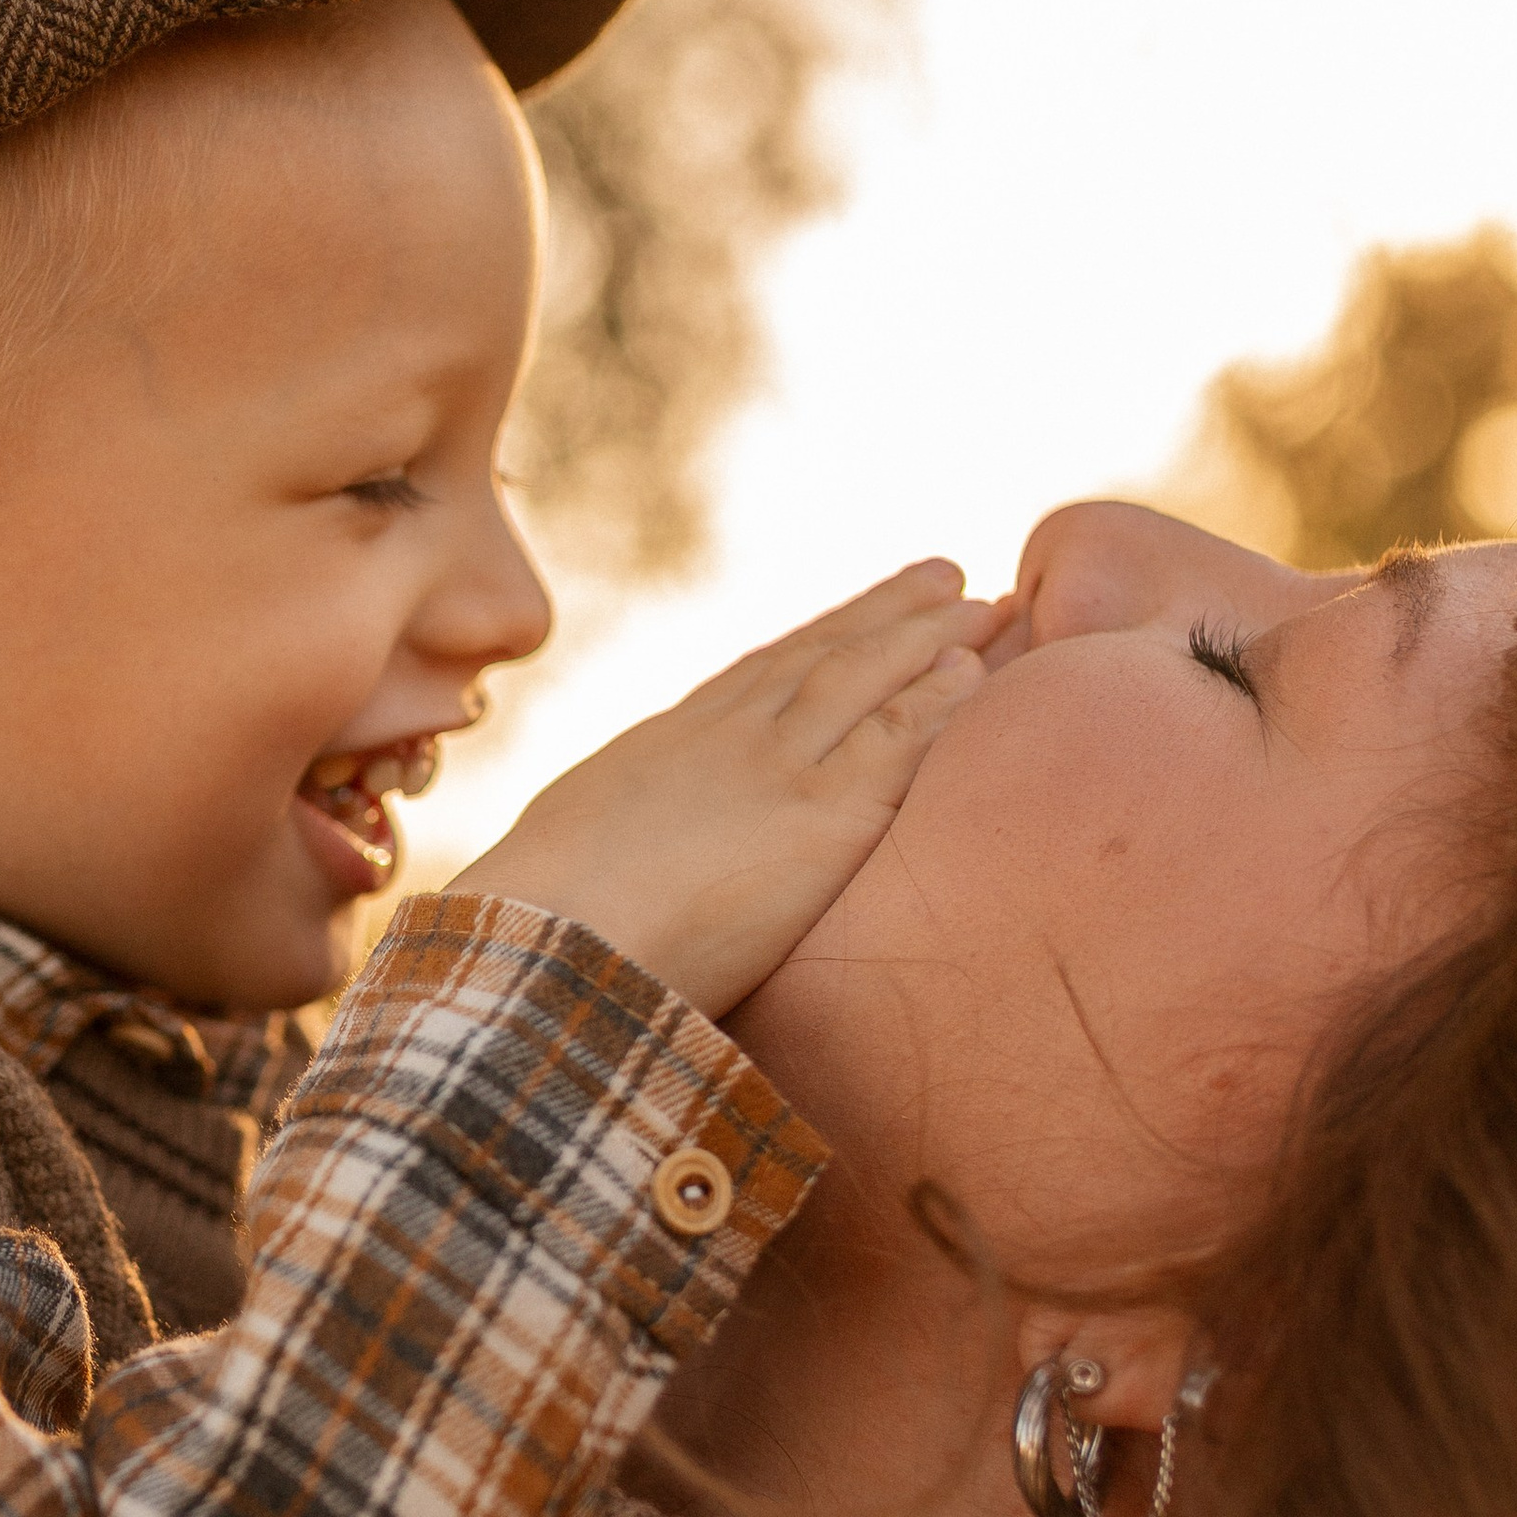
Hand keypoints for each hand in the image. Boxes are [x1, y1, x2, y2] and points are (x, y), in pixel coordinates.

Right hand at [453, 559, 1002, 1018]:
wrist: (543, 941)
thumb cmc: (534, 929)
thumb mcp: (565, 862)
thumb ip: (611, 852)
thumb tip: (609, 877)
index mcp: (662, 749)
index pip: (755, 678)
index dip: (815, 640)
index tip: (857, 613)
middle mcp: (723, 739)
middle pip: (820, 656)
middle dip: (885, 614)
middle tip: (944, 576)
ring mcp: (773, 768)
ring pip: (864, 678)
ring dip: (927, 635)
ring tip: (983, 603)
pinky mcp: (819, 815)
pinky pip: (896, 741)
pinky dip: (938, 701)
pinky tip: (976, 673)